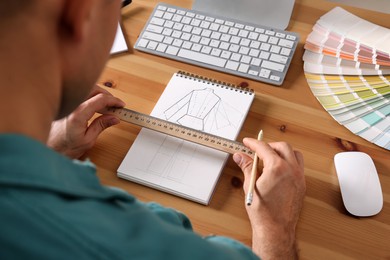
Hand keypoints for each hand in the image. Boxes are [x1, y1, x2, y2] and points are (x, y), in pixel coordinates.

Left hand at [47, 85, 125, 158]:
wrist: (48, 150)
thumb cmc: (64, 148)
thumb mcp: (88, 140)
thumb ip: (101, 126)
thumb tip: (114, 118)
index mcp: (78, 114)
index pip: (100, 99)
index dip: (113, 101)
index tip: (121, 105)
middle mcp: (71, 106)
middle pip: (93, 89)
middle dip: (107, 95)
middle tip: (115, 105)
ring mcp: (67, 104)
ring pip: (86, 90)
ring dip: (99, 95)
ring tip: (106, 107)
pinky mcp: (65, 106)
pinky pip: (80, 95)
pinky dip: (90, 97)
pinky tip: (95, 106)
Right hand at [233, 139, 305, 259]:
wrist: (275, 229)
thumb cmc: (263, 211)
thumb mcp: (250, 185)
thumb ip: (247, 167)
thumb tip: (240, 157)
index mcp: (277, 168)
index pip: (264, 147)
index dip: (253, 143)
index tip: (248, 142)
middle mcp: (291, 170)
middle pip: (282, 146)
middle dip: (269, 145)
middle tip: (257, 150)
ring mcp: (299, 177)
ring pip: (294, 154)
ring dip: (282, 151)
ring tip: (269, 157)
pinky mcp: (302, 185)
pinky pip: (298, 165)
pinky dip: (289, 161)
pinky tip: (278, 169)